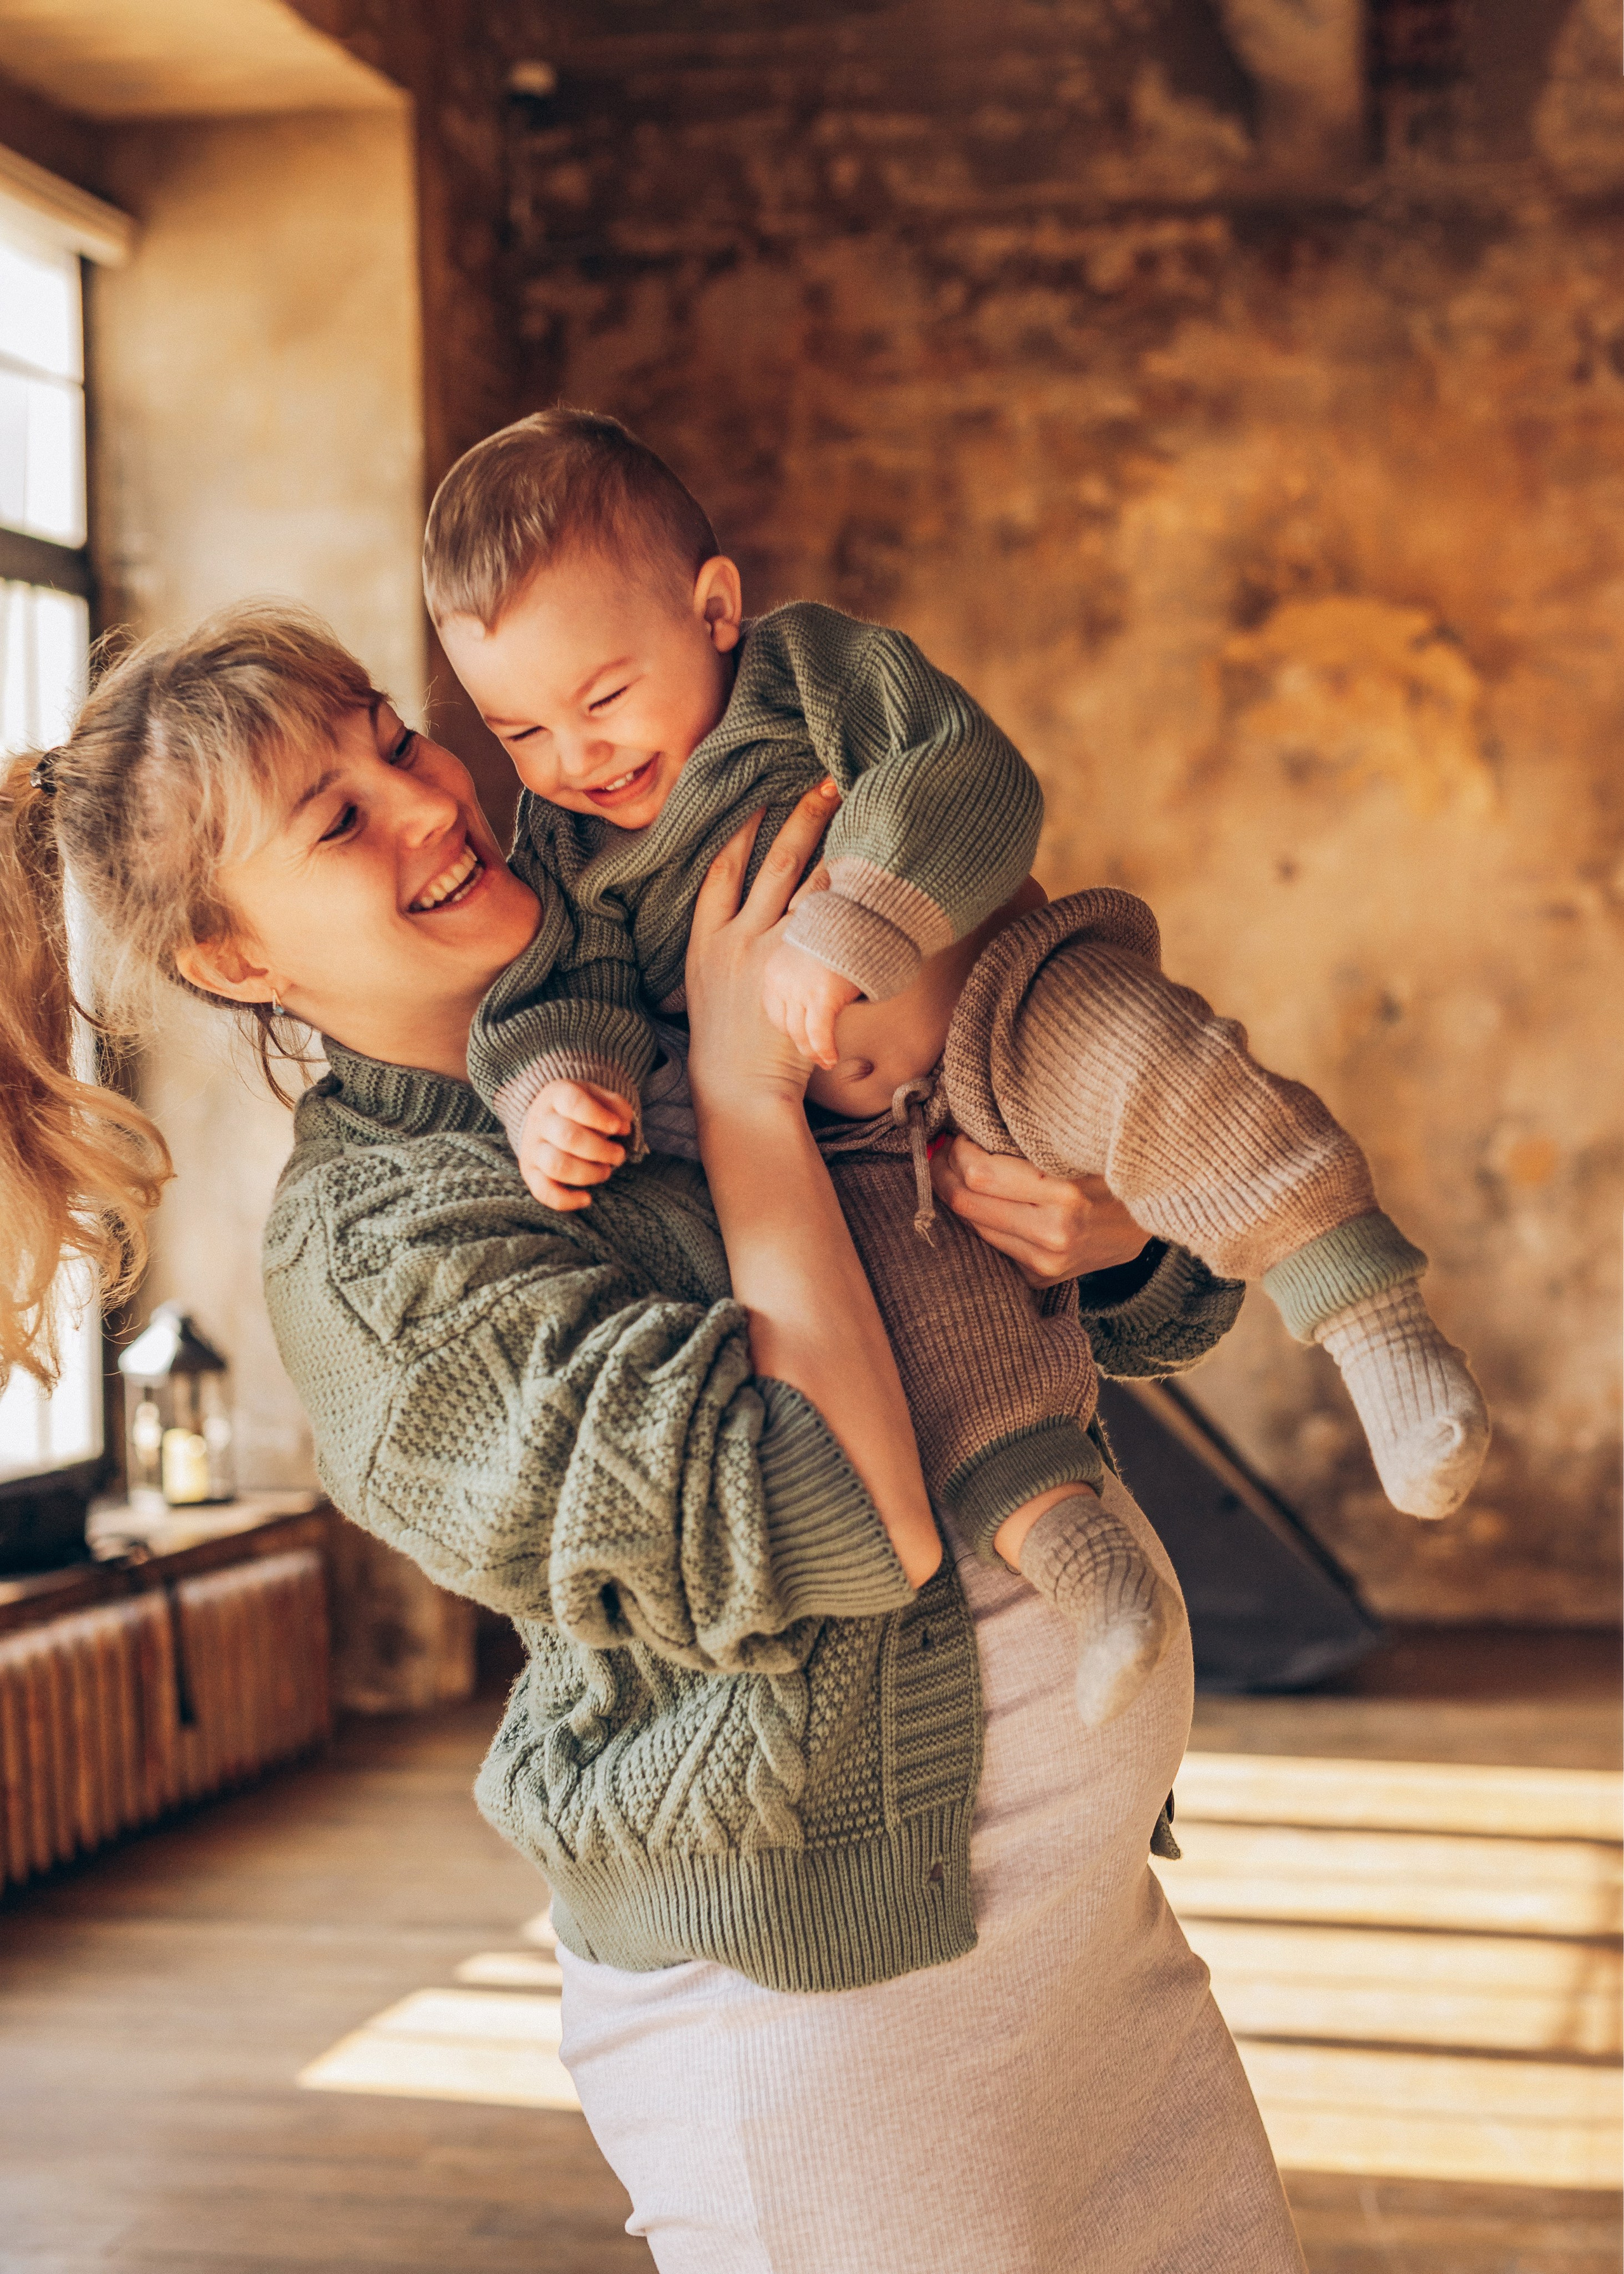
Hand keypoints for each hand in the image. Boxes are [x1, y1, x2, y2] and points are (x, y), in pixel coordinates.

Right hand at [516, 1079, 634, 1211]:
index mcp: (556, 1095)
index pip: (575, 1104)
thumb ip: (614, 1105)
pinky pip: (543, 1192)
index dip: (600, 1117)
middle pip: (569, 1137)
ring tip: (605, 1171)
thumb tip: (624, 1125)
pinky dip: (566, 1200)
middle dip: (601, 1150)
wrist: (545, 1118)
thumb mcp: (596, 1096)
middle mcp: (540, 1121)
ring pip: (557, 1166)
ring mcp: (532, 1148)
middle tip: (619, 1154)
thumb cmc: (579, 1110)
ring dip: (589, 1173)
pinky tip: (587, 1199)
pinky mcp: (530, 1173)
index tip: (620, 1128)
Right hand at [685, 778, 840, 1117]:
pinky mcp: (801, 974)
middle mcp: (737, 939)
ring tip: (856, 814)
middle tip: (823, 783)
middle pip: (771, 865)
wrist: (736, 1091)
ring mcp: (771, 954)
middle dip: (797, 821)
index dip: (739, 835)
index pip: (721, 874)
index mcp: (705, 943)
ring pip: (806, 886)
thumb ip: (715, 957)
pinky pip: (831, 925)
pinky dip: (849, 895)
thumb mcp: (702, 995)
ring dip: (832, 846)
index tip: (755, 802)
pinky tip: (871, 870)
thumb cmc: (723, 1049)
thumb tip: (732, 932)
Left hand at [762, 939, 860, 1068]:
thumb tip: (811, 990)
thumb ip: (802, 972)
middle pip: (785, 1025)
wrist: (855, 916)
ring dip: (813, 1052)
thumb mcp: (808, 951)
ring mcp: (798, 990)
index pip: (774, 1010)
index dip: (789, 1027)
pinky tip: (832, 1058)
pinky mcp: (820, 997)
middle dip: (800, 1044)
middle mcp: (780, 982)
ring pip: (800, 1034)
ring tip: (825, 1061)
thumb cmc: (838, 931)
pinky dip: (825, 1050)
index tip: (801, 1036)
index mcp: (773, 970)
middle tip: (814, 1055)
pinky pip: (819, 1034)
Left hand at [930, 1136, 1147, 1286]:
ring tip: (961, 1170)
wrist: (1155, 1217)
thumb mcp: (1081, 1145)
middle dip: (946, 1171)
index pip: (979, 1173)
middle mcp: (1053, 1235)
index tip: (959, 1133)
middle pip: (967, 1201)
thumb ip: (1030, 1140)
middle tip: (945, 1150)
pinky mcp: (1041, 1278)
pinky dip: (981, 1219)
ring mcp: (1046, 1263)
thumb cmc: (1116, 1168)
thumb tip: (971, 1126)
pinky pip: (991, 1244)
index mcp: (1066, 1196)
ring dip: (959, 1195)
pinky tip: (985, 1200)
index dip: (958, 1150)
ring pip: (973, 1224)